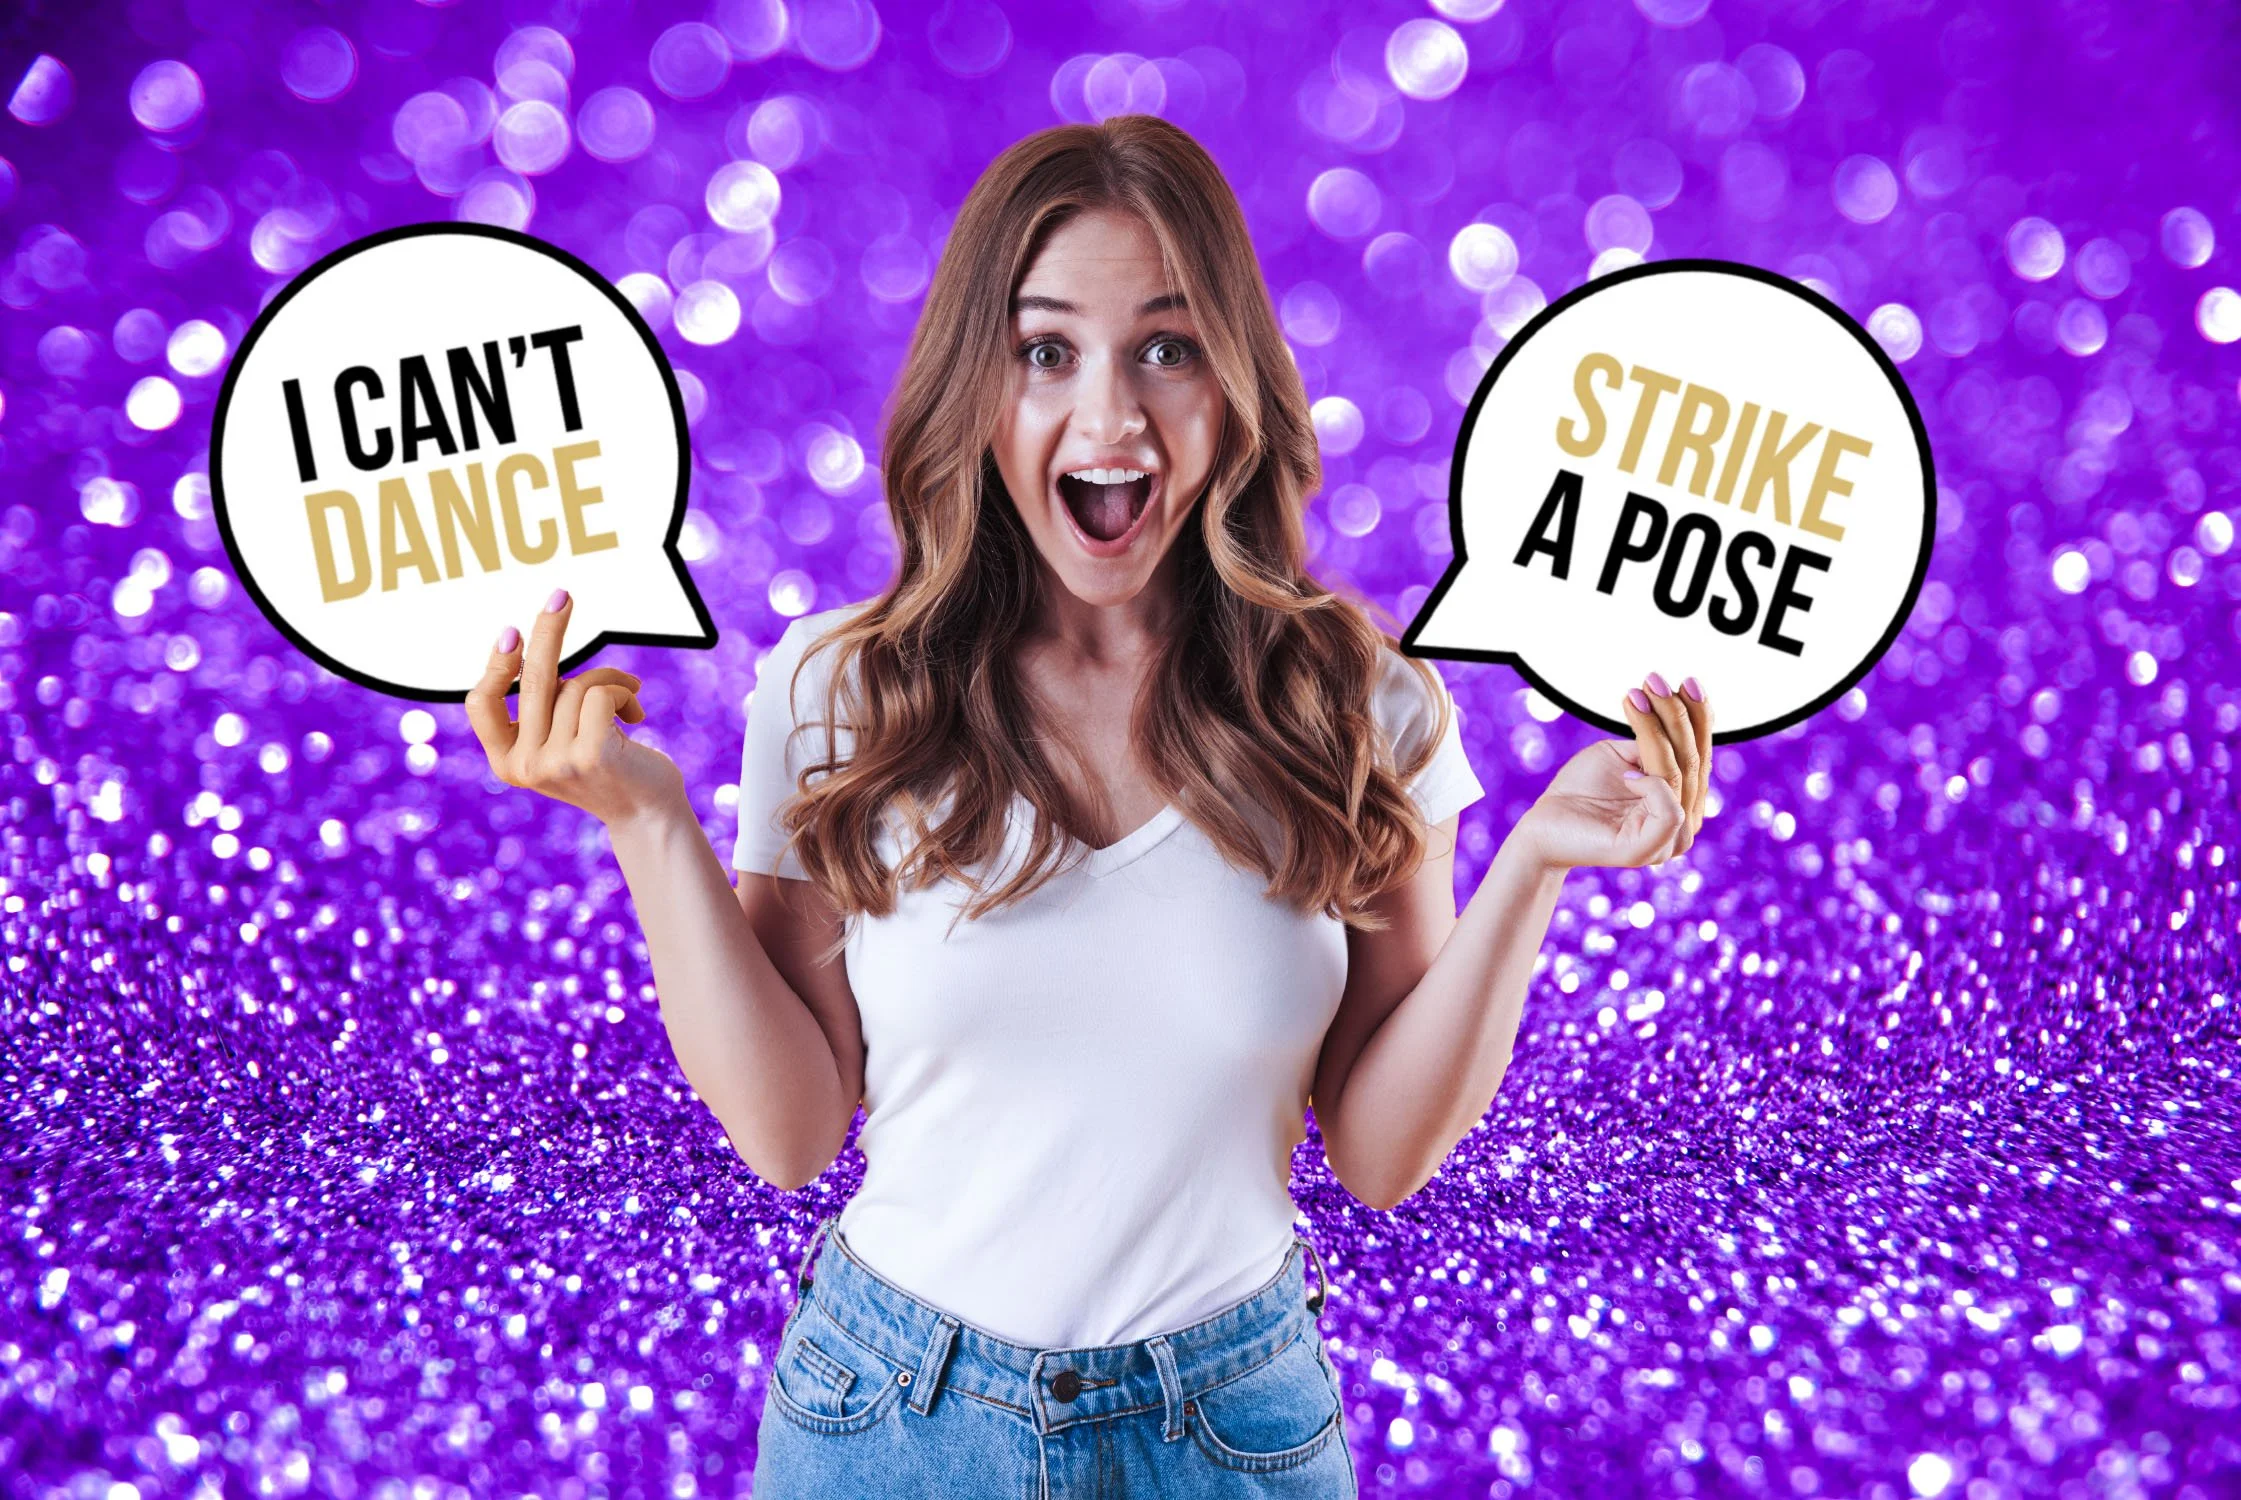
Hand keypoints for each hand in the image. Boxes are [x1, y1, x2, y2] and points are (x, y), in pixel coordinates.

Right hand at [465, 589, 686, 829]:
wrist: (649, 813)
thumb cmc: (607, 764)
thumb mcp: (561, 740)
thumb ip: (543, 709)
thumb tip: (536, 647)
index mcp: (506, 760)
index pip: (479, 704)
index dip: (494, 666)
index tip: (510, 632)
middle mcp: (524, 765)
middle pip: (532, 679)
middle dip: (548, 630)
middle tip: (562, 595)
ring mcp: (555, 762)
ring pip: (576, 684)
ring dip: (611, 680)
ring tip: (630, 698)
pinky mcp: (590, 755)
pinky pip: (601, 692)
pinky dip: (624, 691)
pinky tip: (636, 715)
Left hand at [1515, 673, 1712, 871]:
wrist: (1543, 825)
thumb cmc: (1580, 790)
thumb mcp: (1620, 756)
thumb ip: (1652, 744)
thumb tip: (1674, 719)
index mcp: (1683, 799)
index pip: (1700, 753)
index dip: (1697, 716)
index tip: (1686, 680)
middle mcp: (1685, 822)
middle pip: (1693, 760)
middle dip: (1676, 714)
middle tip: (1654, 680)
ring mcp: (1668, 840)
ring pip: (1678, 775)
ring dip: (1658, 731)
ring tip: (1635, 699)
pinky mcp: (1646, 850)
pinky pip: (1669, 810)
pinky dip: (1651, 783)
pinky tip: (1626, 773)